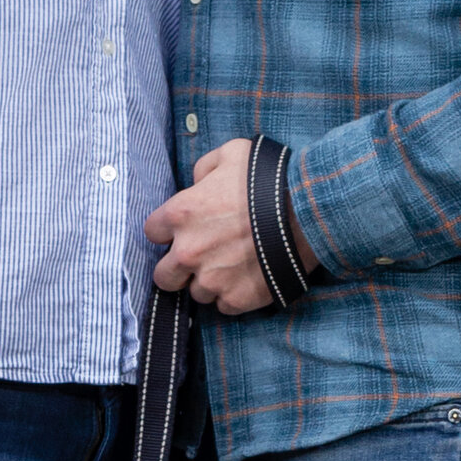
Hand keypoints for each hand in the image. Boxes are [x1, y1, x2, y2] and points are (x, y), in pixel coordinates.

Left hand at [147, 140, 303, 316]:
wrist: (308, 211)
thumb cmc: (269, 178)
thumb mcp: (230, 154)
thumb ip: (203, 170)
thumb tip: (197, 184)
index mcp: (181, 214)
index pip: (151, 233)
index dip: (167, 232)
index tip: (183, 231)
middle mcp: (189, 251)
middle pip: (163, 277)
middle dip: (177, 269)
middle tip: (199, 260)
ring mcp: (212, 280)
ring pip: (196, 293)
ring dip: (209, 282)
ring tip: (233, 267)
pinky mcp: (236, 299)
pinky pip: (224, 306)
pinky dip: (233, 295)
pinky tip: (249, 278)